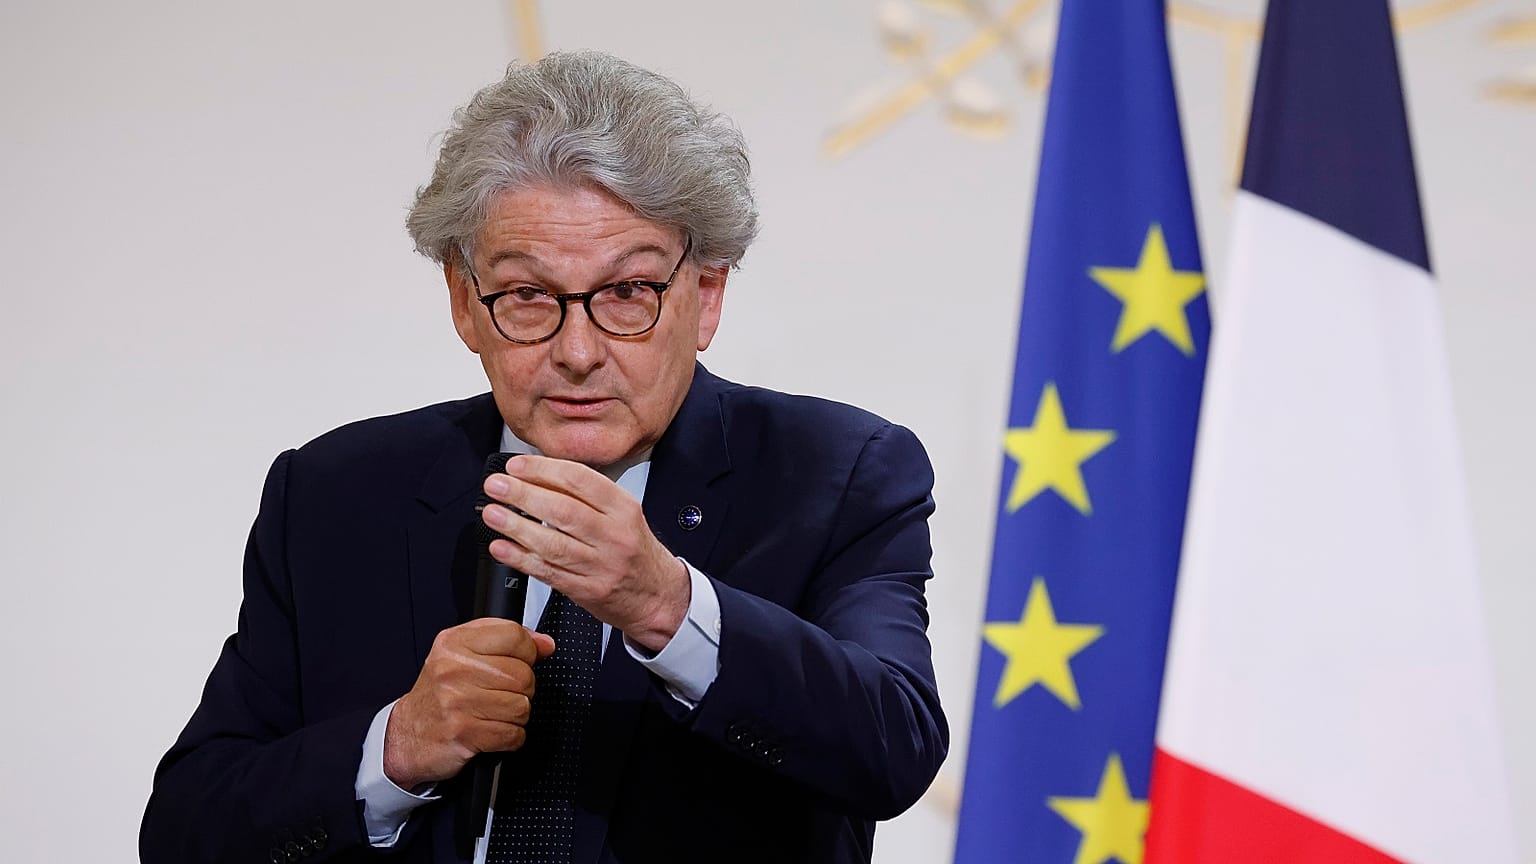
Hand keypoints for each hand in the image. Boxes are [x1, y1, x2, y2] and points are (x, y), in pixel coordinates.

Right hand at [383, 618, 555, 789]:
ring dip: (515, 716)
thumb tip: (545, 644)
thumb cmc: (440, 694)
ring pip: (522, 706)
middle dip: (520, 689)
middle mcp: (454, 669)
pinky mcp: (464, 733)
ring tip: (493, 713)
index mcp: (454, 643)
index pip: (514, 636)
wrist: (408, 735)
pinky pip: (513, 734)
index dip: (527, 652)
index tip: (519, 661)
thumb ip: (505, 641)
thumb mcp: (463, 654)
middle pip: (523, 675)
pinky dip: (509, 737)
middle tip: (499, 694)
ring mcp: (458, 701)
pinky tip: (491, 731)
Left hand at [480, 455, 690, 651]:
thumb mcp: (622, 514)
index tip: (515, 466)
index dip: (542, 470)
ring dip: (516, 527)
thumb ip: (585, 496)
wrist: (656, 595)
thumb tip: (536, 475)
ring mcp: (600, 565)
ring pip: (552, 543)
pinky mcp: (587, 590)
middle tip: (496, 486)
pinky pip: (548, 572)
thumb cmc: (633, 549)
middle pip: (563, 510)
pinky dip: (521, 559)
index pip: (579, 480)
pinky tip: (502, 548)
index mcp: (622, 508)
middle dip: (523, 495)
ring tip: (493, 514)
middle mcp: (613, 535)